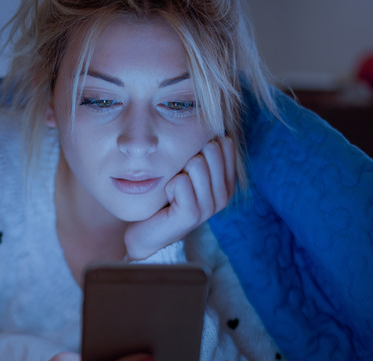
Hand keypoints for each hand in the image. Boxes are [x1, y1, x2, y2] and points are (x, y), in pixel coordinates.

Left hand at [125, 136, 235, 260]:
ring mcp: (210, 207)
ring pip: (196, 163)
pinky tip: (168, 200)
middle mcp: (224, 194)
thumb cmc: (165, 195)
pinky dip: (168, 186)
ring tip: (173, 191)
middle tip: (178, 179)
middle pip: (211, 149)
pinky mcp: (193, 216)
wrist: (145, 230)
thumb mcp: (185, 168)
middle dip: (187, 158)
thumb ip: (201, 148)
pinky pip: (180, 182)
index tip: (188, 165)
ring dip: (176, 173)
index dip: (199, 145)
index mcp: (227, 181)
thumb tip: (209, 119)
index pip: (225, 142)